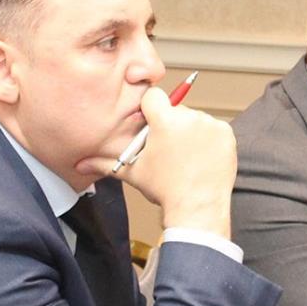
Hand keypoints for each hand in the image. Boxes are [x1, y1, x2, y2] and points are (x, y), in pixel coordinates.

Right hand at [101, 84, 236, 237]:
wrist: (198, 208)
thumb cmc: (164, 190)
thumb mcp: (133, 173)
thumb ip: (105, 164)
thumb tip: (80, 165)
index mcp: (164, 120)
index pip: (154, 97)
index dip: (151, 110)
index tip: (152, 125)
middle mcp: (189, 117)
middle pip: (175, 110)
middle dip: (170, 125)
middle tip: (168, 150)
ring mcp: (210, 125)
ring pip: (195, 120)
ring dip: (190, 132)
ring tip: (186, 157)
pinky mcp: (226, 134)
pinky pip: (213, 129)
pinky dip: (208, 140)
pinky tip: (201, 158)